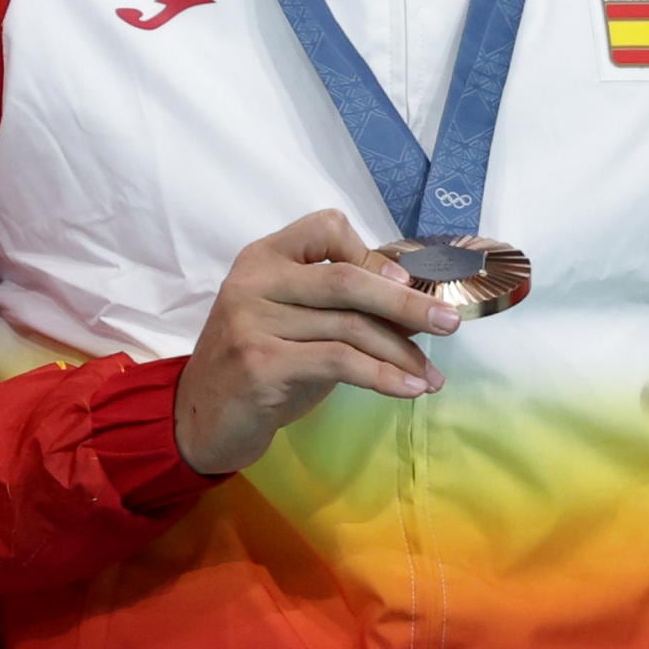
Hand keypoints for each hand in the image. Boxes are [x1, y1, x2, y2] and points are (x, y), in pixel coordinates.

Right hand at [173, 211, 458, 476]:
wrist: (198, 420)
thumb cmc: (257, 366)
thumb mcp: (293, 323)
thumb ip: (336, 305)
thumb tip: (414, 304)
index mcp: (263, 258)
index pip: (326, 227)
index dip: (371, 254)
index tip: (404, 285)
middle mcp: (254, 282)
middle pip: (346, 280)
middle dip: (406, 304)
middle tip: (449, 323)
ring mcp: (253, 322)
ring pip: (349, 327)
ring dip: (401, 353)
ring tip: (431, 377)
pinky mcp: (260, 365)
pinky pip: (338, 363)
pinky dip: (382, 376)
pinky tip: (407, 389)